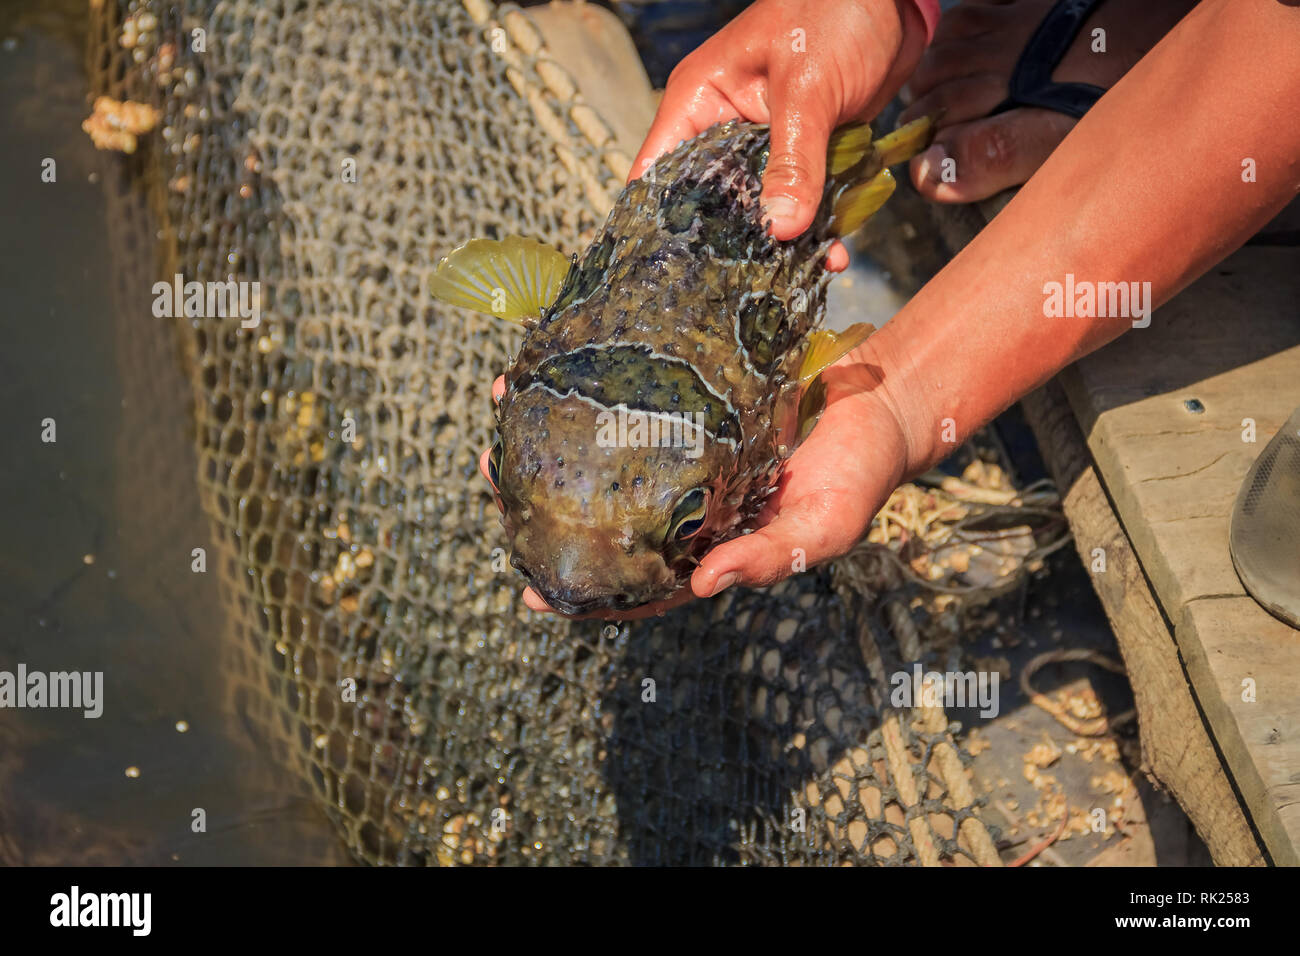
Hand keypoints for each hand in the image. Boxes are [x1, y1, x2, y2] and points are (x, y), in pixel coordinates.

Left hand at [488, 340, 922, 619]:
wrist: (882, 401)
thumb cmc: (857, 477)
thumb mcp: (821, 526)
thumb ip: (766, 558)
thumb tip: (703, 586)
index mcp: (710, 548)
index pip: (639, 584)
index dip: (588, 595)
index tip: (531, 596)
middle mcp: (686, 506)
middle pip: (604, 516)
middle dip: (544, 502)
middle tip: (493, 474)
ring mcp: (683, 454)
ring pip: (606, 455)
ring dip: (556, 435)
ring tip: (508, 407)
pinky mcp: (689, 405)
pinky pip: (631, 401)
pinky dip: (597, 387)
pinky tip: (561, 365)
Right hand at [629, 0, 928, 269]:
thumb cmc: (835, 11)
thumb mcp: (807, 89)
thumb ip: (793, 160)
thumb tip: (778, 229)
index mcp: (700, 102)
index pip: (659, 172)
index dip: (662, 223)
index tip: (679, 270)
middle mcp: (725, 126)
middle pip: (714, 202)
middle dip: (734, 243)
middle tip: (748, 283)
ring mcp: (766, 142)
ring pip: (763, 207)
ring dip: (785, 242)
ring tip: (802, 274)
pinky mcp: (806, 151)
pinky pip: (803, 199)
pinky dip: (818, 226)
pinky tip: (834, 254)